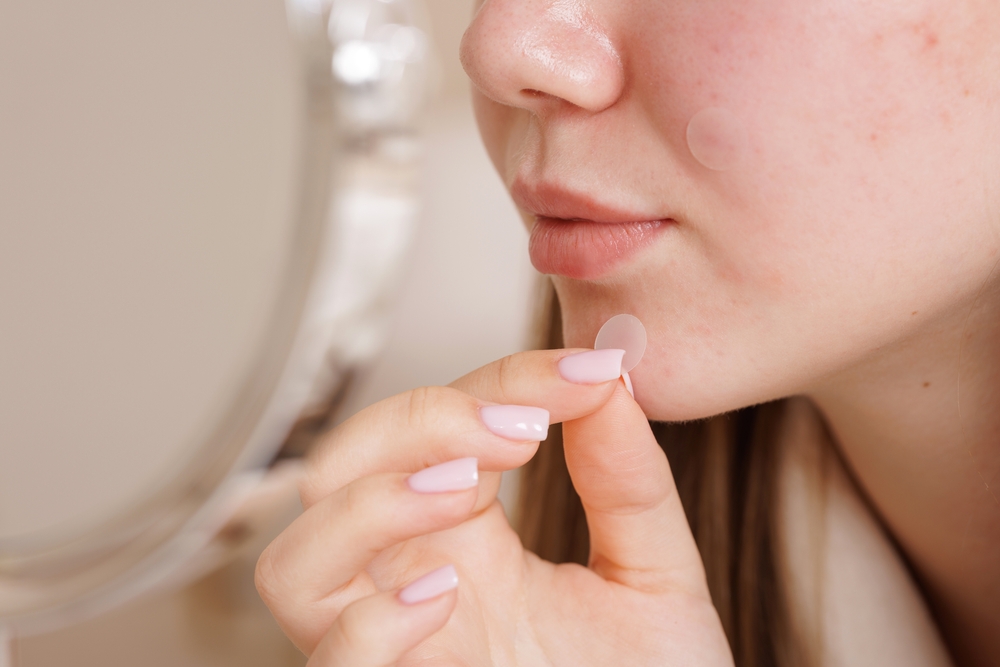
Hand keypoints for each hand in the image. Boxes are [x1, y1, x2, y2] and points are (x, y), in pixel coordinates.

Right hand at [255, 349, 733, 665]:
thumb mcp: (654, 580)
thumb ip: (628, 484)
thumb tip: (610, 378)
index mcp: (467, 539)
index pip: (440, 427)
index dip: (503, 380)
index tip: (588, 378)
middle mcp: (414, 584)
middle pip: (336, 471)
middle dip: (416, 424)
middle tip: (516, 428)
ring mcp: (397, 651)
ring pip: (293, 563)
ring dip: (368, 506)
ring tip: (462, 493)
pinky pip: (328, 664)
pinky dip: (367, 623)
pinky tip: (445, 597)